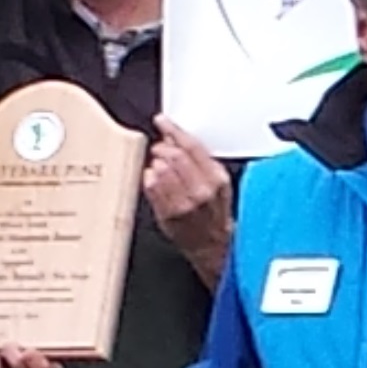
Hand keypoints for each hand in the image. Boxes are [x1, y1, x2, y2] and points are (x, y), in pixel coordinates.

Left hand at [145, 116, 234, 283]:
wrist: (213, 246)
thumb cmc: (214, 214)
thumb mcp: (217, 183)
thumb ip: (198, 160)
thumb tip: (174, 138)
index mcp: (217, 179)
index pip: (192, 146)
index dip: (173, 130)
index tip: (162, 122)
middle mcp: (202, 190)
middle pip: (174, 155)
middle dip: (162, 148)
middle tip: (159, 149)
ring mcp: (184, 203)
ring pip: (161, 169)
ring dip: (156, 164)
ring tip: (160, 168)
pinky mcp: (168, 213)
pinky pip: (151, 186)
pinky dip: (149, 178)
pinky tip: (155, 181)